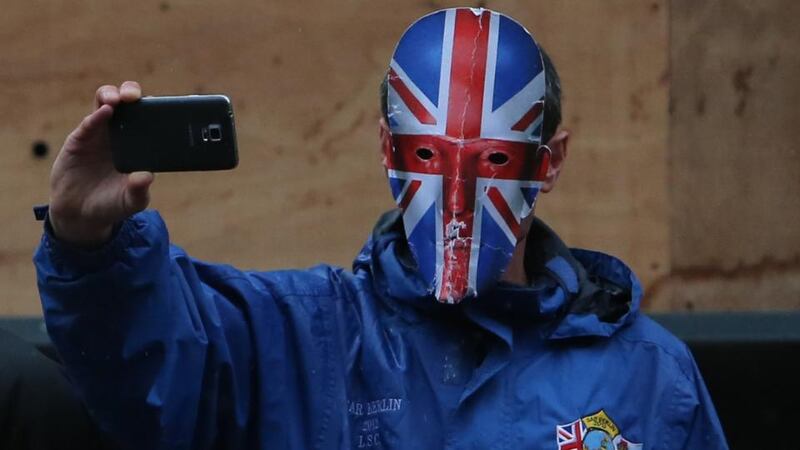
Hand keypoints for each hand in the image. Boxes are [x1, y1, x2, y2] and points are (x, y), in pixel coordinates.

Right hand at [48, 81, 154, 246]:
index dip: (154, 107)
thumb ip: (140, 190)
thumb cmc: (113, 204)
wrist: (81, 214)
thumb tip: (147, 177)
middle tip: (134, 97)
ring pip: (104, 104)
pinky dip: (96, 116)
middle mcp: (120, 134)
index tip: (163, 105)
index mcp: (138, 144)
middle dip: (131, 92)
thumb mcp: (131, 201)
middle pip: (126, 103)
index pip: (148, 117)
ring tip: (117, 100)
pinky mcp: (80, 140)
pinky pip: (88, 123)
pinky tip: (104, 112)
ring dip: (111, 95)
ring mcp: (99, 134)